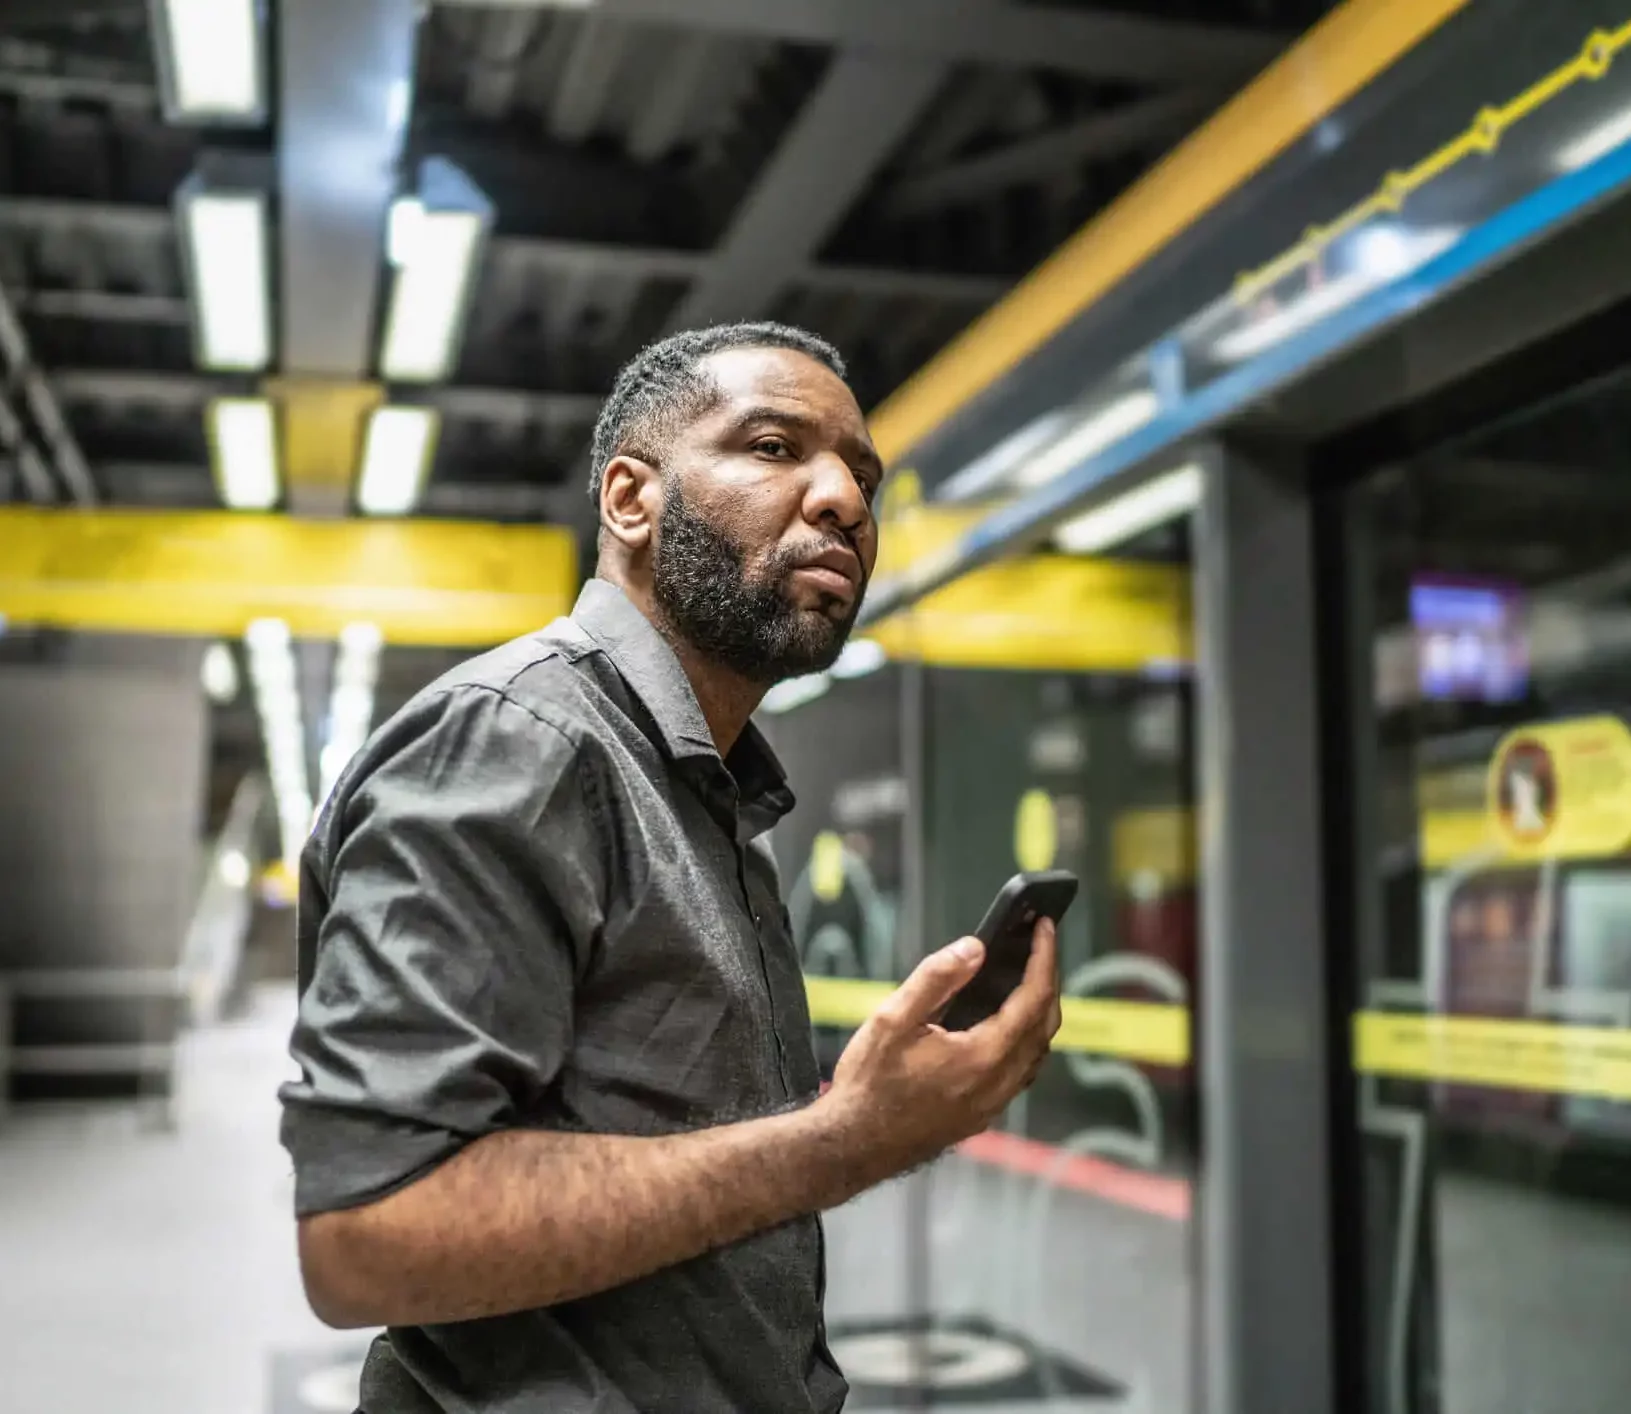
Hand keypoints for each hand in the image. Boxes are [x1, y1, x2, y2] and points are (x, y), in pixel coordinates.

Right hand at [820, 918, 1061, 1184]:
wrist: (853, 1145)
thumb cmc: (868, 1084)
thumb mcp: (891, 1019)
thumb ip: (936, 979)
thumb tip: (975, 948)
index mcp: (982, 1057)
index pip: (1033, 998)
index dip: (1044, 958)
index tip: (1045, 927)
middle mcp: (998, 1084)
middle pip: (1045, 1024)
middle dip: (1048, 980)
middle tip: (1039, 947)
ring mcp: (993, 1104)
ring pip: (1037, 1051)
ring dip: (1039, 1012)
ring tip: (1025, 978)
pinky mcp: (982, 1115)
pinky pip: (1022, 1071)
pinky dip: (1025, 1039)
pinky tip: (1004, 1025)